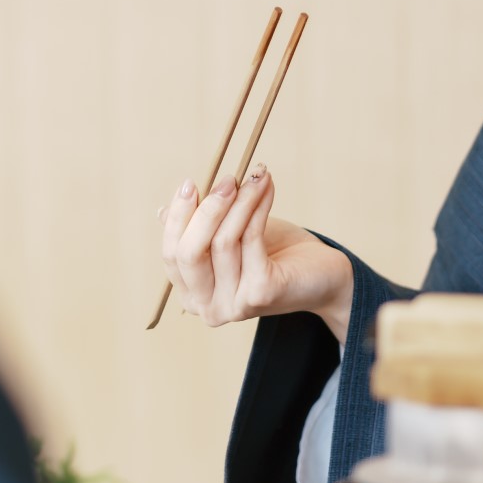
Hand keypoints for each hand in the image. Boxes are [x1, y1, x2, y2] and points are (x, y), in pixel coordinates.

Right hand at [159, 164, 354, 340]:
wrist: (320, 276)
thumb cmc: (272, 254)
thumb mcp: (229, 237)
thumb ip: (197, 229)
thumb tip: (162, 212)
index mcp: (192, 296)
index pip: (171, 255)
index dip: (178, 218)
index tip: (190, 183)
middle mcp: (207, 308)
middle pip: (190, 253)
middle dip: (207, 209)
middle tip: (227, 179)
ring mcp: (233, 305)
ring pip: (223, 241)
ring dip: (241, 200)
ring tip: (256, 175)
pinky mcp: (260, 293)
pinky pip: (250, 238)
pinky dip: (257, 206)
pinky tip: (267, 186)